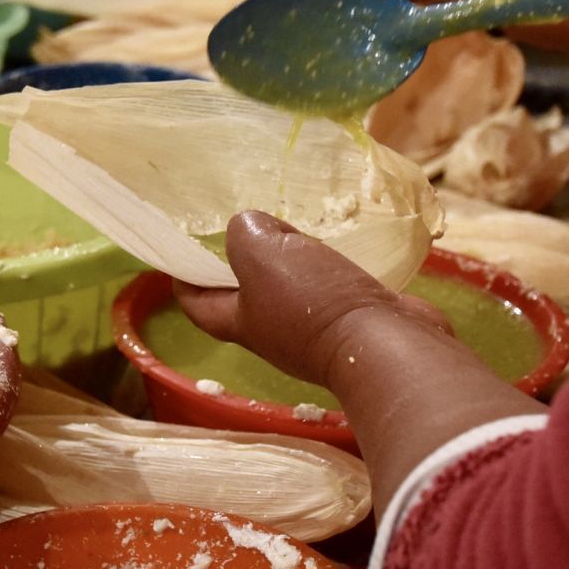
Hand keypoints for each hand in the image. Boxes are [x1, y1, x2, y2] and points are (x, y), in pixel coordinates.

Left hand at [174, 212, 449, 387]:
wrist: (385, 342)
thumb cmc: (312, 301)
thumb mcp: (262, 252)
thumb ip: (246, 232)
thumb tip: (256, 229)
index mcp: (240, 321)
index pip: (194, 302)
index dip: (183, 277)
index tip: (184, 249)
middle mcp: (272, 331)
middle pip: (244, 295)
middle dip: (242, 263)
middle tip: (251, 226)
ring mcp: (312, 330)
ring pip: (289, 289)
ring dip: (290, 262)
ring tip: (295, 230)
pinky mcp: (349, 322)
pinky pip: (328, 289)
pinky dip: (326, 267)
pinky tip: (334, 246)